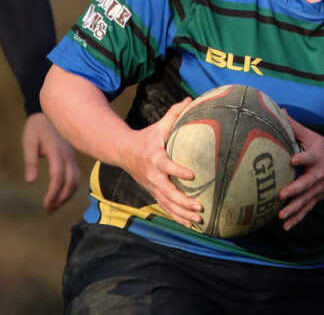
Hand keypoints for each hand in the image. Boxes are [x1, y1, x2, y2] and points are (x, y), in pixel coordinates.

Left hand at [22, 112, 80, 212]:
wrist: (50, 113)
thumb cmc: (37, 127)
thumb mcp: (29, 142)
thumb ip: (30, 161)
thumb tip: (30, 181)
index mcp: (57, 152)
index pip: (58, 177)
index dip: (53, 193)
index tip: (45, 205)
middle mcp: (68, 156)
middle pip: (70, 183)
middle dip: (60, 199)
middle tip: (49, 210)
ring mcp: (72, 157)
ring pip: (75, 181)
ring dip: (67, 195)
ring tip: (54, 205)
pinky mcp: (72, 158)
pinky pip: (75, 176)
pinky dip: (70, 188)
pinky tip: (62, 194)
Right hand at [119, 97, 204, 228]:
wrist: (123, 152)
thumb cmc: (146, 138)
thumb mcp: (158, 126)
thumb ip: (175, 114)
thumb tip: (191, 99)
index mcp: (154, 158)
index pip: (166, 166)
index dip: (178, 171)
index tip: (193, 175)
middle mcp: (152, 176)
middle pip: (167, 192)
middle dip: (183, 201)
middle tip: (200, 206)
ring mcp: (152, 187)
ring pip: (167, 204)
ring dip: (182, 213)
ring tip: (199, 219)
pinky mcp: (153, 193)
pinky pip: (166, 208)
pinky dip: (177, 218)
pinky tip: (191, 225)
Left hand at [278, 118, 323, 230]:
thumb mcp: (313, 136)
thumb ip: (295, 126)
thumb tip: (278, 110)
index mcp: (317, 158)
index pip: (309, 157)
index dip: (302, 159)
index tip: (293, 160)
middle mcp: (318, 175)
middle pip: (307, 184)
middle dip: (295, 190)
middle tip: (282, 195)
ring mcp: (318, 189)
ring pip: (306, 201)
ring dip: (294, 209)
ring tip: (281, 216)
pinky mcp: (317, 198)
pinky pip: (306, 210)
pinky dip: (297, 219)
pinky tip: (286, 227)